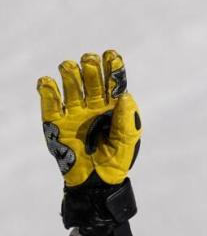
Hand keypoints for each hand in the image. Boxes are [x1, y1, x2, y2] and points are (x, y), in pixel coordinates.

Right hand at [37, 50, 140, 186]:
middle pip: (91, 80)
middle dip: (90, 68)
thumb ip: (126, 117)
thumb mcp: (128, 138)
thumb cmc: (117, 158)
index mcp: (113, 105)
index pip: (112, 82)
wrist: (98, 180)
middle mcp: (93, 105)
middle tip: (89, 61)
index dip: (111, 67)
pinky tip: (48, 82)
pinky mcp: (56, 123)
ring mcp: (74, 112)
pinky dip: (48, 91)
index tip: (111, 54)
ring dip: (70, 74)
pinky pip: (50, 104)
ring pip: (71, 87)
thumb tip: (124, 95)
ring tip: (70, 67)